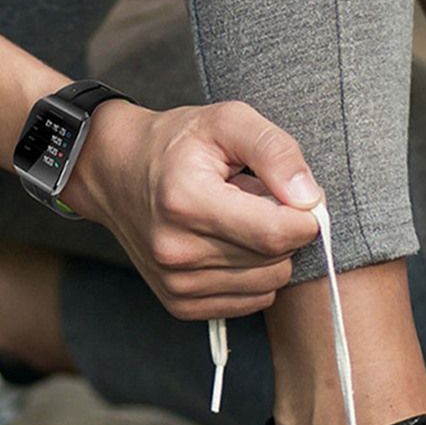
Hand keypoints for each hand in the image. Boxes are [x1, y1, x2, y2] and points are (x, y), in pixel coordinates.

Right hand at [62, 100, 321, 319]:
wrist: (115, 172)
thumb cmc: (174, 143)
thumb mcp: (226, 121)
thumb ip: (275, 151)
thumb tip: (310, 199)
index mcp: (186, 202)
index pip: (277, 233)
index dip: (304, 216)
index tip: (294, 195)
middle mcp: (176, 250)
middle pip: (276, 261)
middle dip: (281, 229)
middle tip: (253, 201)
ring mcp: (174, 282)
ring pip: (268, 285)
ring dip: (266, 254)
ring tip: (234, 222)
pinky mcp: (178, 303)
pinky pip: (249, 302)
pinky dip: (251, 276)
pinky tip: (227, 246)